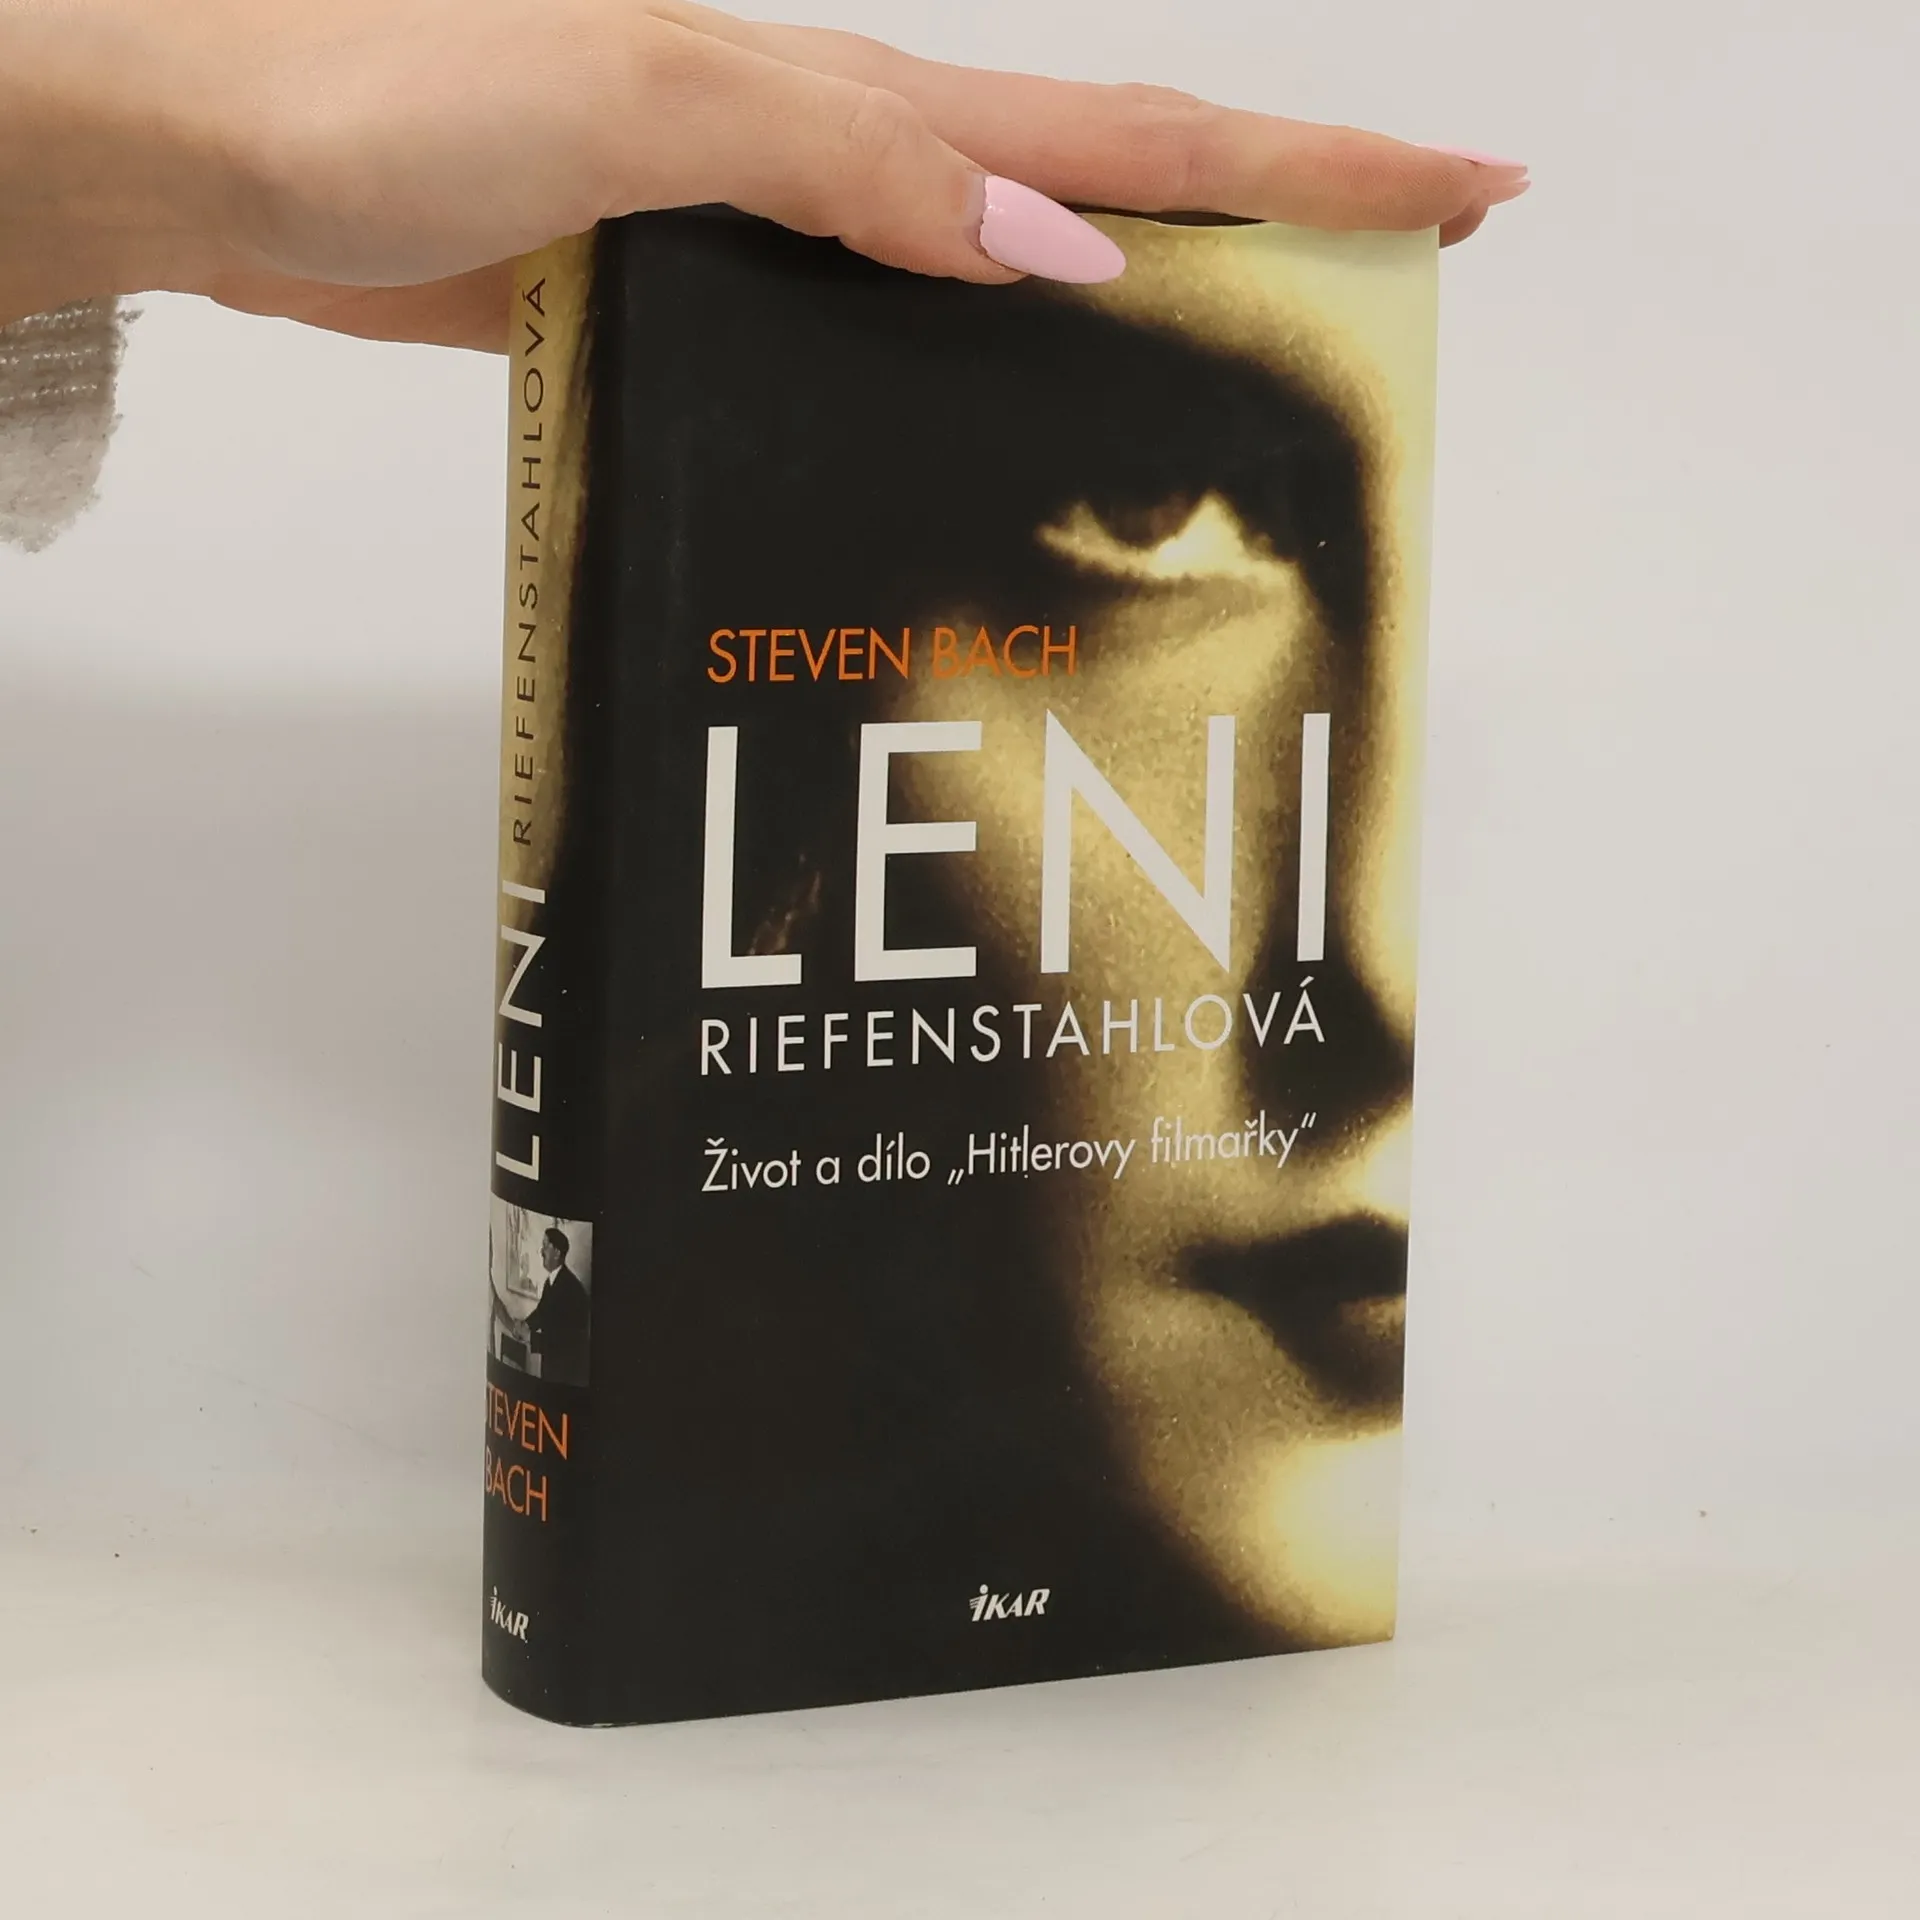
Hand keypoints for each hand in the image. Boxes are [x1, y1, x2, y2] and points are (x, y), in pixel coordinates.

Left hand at [0, 0, 1527, 348]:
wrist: (206, 137)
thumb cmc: (376, 85)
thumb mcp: (628, 93)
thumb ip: (832, 159)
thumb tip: (1054, 246)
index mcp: (850, 97)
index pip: (1122, 127)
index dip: (1305, 155)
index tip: (1463, 181)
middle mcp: (840, 156)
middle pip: (1100, 185)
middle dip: (1274, 214)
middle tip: (1414, 257)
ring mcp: (782, 227)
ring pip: (1004, 271)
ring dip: (1140, 307)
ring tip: (1257, 372)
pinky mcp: (709, 290)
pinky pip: (884, 331)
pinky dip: (972, 375)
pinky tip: (1003, 438)